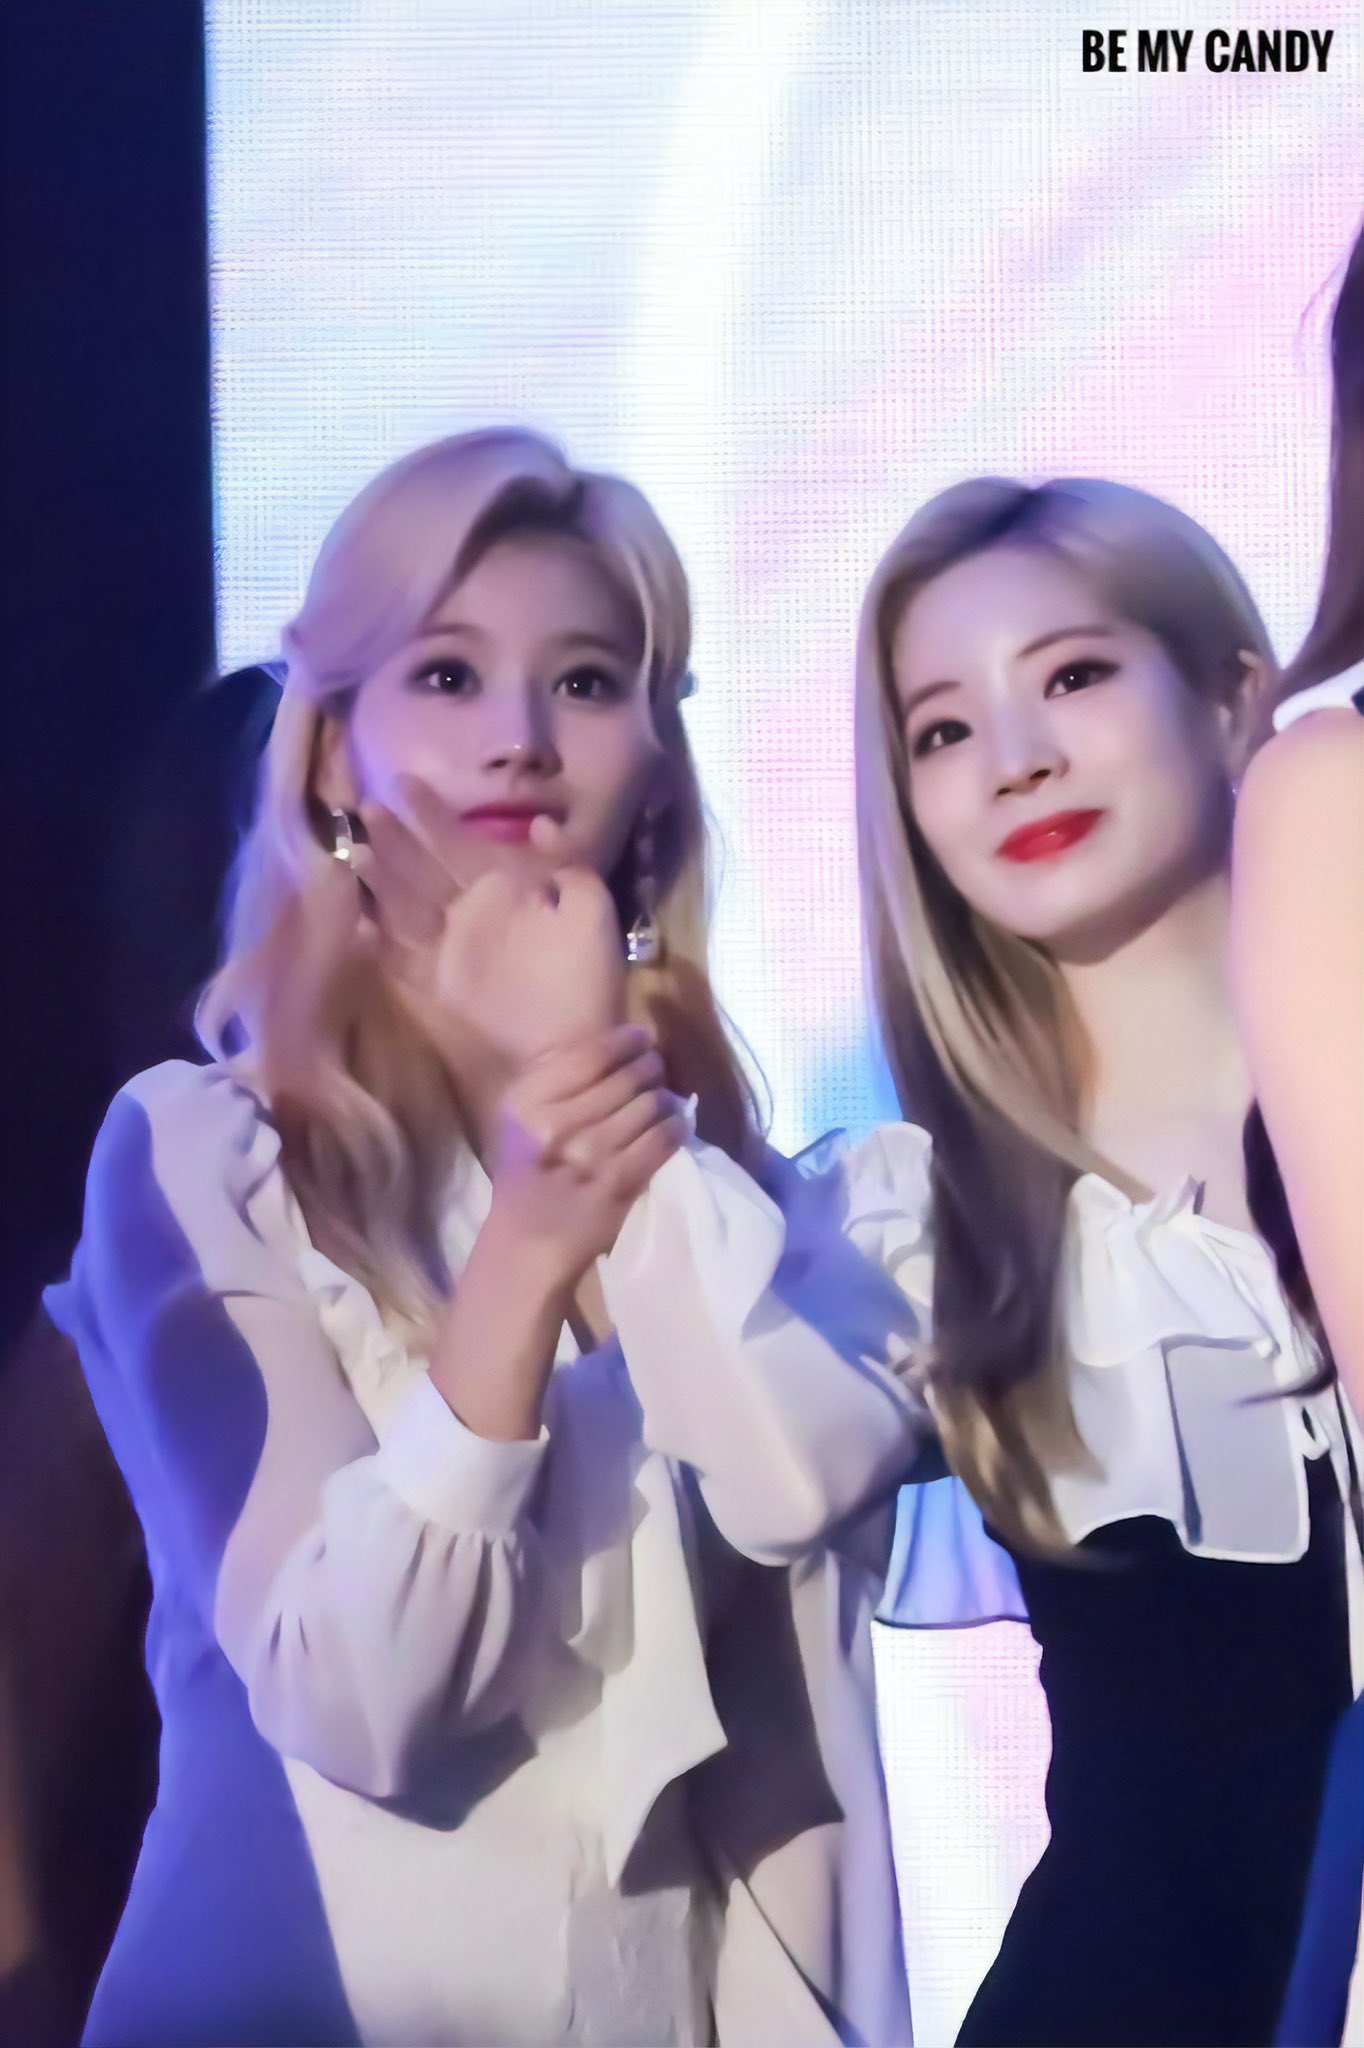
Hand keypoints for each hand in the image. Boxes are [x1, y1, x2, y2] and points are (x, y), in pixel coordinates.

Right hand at [351, 778, 627, 1068]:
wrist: (569, 1055)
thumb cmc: (585, 983)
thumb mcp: (591, 913)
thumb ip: (567, 864)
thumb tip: (538, 822)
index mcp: (507, 890)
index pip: (463, 842)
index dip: (435, 814)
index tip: (406, 781)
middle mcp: (470, 913)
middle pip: (424, 866)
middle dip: (397, 838)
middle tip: (369, 807)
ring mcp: (445, 948)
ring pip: (403, 901)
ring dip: (380, 875)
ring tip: (356, 847)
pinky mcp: (427, 983)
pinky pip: (392, 949)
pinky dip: (372, 930)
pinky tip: (352, 908)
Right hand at [488, 1025, 686, 1290]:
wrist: (528, 1243)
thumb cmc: (525, 1174)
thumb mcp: (521, 1120)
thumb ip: (556, 1082)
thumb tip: (616, 1045)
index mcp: (527, 1104)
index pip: (590, 1056)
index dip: (626, 1041)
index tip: (641, 1038)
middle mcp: (555, 1126)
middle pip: (627, 1077)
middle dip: (649, 1068)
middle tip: (655, 1070)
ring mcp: (589, 1156)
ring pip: (650, 1105)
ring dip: (664, 1098)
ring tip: (662, 1100)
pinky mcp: (619, 1183)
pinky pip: (663, 1139)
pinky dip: (675, 1127)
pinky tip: (674, 1124)